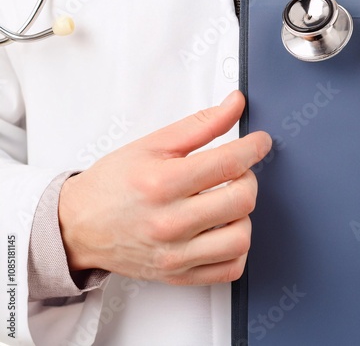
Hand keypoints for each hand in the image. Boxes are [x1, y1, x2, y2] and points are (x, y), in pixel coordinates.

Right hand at [58, 91, 271, 285]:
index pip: (228, 163)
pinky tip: (222, 229)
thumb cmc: (113, 183)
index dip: (254, 147)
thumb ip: (200, 124)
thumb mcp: (152, 144)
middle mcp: (170, 223)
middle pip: (241, 199)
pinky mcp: (178, 274)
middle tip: (236, 170)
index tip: (259, 142)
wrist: (80, 224)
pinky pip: (230, 268)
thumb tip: (235, 105)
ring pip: (241, 237)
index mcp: (162, 183)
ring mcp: (175, 254)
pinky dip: (236, 246)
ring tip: (226, 201)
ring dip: (243, 213)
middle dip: (248, 177)